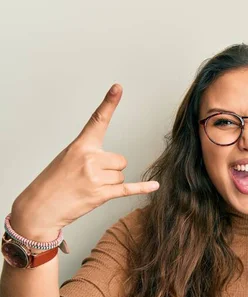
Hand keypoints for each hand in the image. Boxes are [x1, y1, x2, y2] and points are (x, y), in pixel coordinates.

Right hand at [11, 84, 159, 235]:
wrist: (40, 207)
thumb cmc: (53, 182)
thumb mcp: (67, 159)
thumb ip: (89, 153)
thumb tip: (112, 162)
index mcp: (80, 146)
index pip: (97, 120)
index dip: (109, 103)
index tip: (118, 87)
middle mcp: (89, 159)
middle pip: (120, 160)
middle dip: (110, 169)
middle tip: (90, 177)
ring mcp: (95, 177)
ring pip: (121, 175)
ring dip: (110, 183)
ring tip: (89, 187)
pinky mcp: (101, 194)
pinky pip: (128, 189)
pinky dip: (142, 188)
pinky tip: (155, 186)